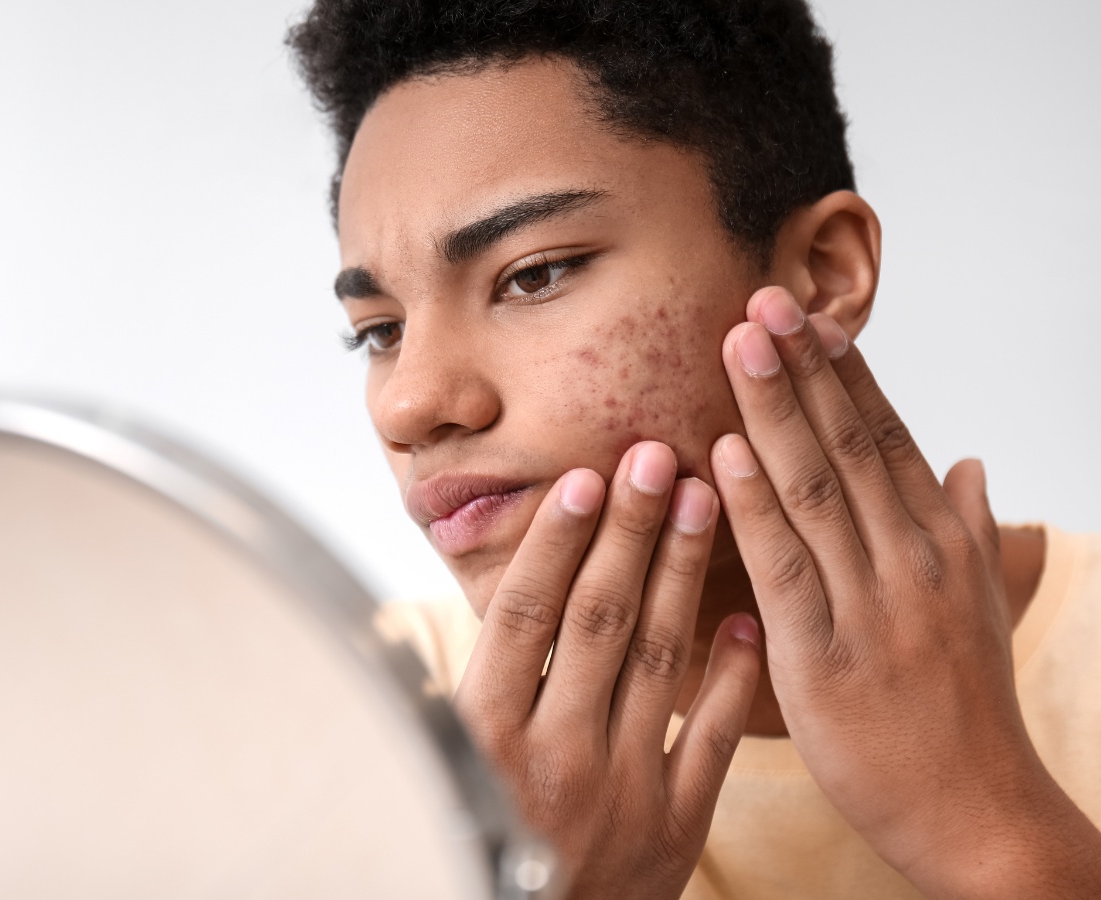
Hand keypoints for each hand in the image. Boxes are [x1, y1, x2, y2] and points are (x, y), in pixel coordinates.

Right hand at [455, 442, 760, 899]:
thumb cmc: (472, 836)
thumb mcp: (441, 765)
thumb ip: (458, 686)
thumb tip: (450, 601)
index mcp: (484, 736)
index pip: (526, 616)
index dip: (556, 541)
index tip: (584, 478)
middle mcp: (553, 755)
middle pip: (599, 619)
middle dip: (630, 531)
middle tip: (657, 457)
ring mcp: (620, 790)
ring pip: (658, 659)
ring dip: (681, 573)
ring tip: (703, 500)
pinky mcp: (675, 826)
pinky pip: (712, 737)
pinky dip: (731, 673)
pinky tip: (744, 613)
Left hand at [712, 286, 1100, 897]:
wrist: (981, 814)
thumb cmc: (966, 709)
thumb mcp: (978, 604)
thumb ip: (972, 526)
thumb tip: (971, 462)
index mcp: (940, 541)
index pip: (885, 436)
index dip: (843, 371)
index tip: (805, 315)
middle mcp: (911, 558)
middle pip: (847, 444)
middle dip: (802, 366)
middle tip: (761, 298)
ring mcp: (872, 605)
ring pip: (815, 487)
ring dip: (774, 409)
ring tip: (739, 343)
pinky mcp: (826, 657)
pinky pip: (785, 567)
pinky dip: (756, 505)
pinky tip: (726, 452)